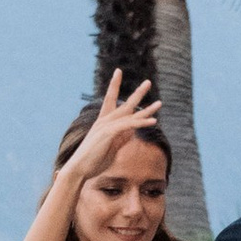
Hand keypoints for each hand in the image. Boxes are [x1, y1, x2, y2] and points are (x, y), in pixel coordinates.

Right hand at [62, 70, 160, 186]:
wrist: (80, 168)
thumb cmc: (94, 160)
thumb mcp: (112, 147)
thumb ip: (122, 137)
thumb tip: (133, 130)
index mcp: (104, 122)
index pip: (110, 99)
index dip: (114, 85)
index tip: (118, 72)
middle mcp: (105, 120)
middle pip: (124, 103)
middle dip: (137, 93)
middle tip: (148, 82)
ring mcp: (106, 125)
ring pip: (130, 114)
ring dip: (147, 109)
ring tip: (160, 103)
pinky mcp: (109, 133)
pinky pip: (129, 125)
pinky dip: (141, 122)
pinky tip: (154, 121)